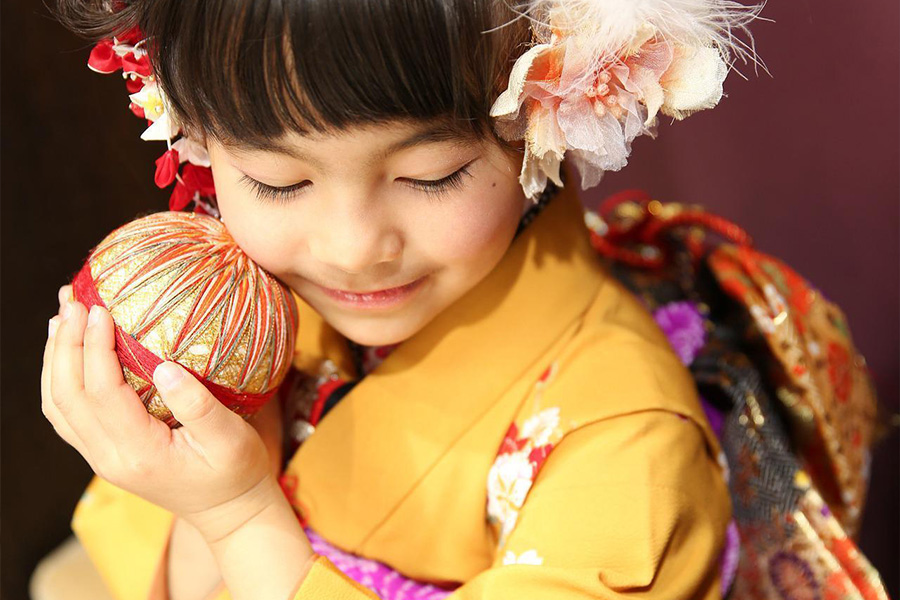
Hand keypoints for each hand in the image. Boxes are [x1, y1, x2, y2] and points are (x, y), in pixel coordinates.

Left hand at [42, 289, 282, 542]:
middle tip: (71, 299)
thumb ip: (199, 406)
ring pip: (58, 406)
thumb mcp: (231, 439)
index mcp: (139, 452)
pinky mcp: (105, 453)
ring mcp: (102, 458)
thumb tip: (165, 368)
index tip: (99, 308)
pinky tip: (69, 352)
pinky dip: (60, 379)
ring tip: (61, 316)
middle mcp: (110, 458)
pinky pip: (67, 414)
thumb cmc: (236, 472)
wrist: (229, 511)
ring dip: (54, 359)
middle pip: (66, 397)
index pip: (102, 393)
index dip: (95, 347)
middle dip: (64, 344)